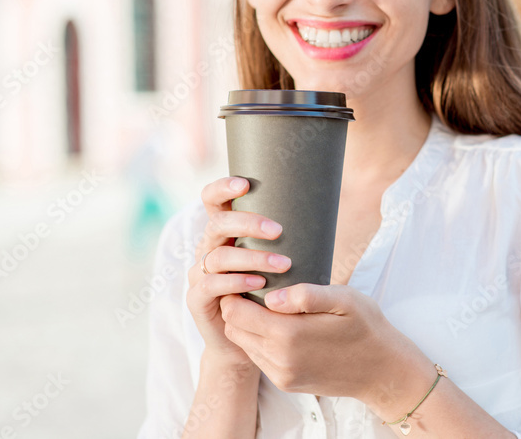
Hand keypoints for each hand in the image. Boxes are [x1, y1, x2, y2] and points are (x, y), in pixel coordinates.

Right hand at [186, 176, 291, 366]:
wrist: (249, 337)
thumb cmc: (269, 292)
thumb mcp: (278, 259)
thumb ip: (286, 239)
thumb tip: (323, 210)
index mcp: (224, 232)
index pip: (213, 200)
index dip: (223, 188)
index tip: (245, 184)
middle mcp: (208, 248)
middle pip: (217, 224)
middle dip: (248, 223)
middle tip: (279, 231)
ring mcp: (199, 273)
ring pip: (218, 256)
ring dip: (252, 258)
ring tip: (282, 265)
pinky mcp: (197, 299)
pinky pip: (211, 284)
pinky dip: (235, 282)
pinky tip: (257, 284)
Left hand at [219, 283, 431, 408]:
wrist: (382, 370)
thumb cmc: (366, 327)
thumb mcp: (345, 299)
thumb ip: (307, 295)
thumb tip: (270, 297)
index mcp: (289, 334)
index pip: (236, 311)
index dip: (236, 291)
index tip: (250, 276)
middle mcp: (279, 359)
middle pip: (234, 328)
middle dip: (237, 306)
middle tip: (255, 287)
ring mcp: (281, 374)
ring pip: (244, 344)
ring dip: (247, 324)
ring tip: (265, 305)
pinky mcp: (286, 383)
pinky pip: (259, 358)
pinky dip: (260, 341)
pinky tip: (279, 326)